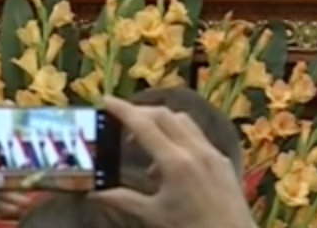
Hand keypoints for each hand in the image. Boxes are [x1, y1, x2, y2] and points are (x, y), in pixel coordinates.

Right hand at [93, 97, 252, 227]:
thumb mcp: (153, 215)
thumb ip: (123, 199)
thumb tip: (94, 194)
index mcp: (175, 163)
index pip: (144, 124)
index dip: (123, 110)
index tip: (106, 100)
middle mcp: (195, 149)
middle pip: (163, 114)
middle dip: (140, 113)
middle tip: (121, 123)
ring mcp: (211, 151)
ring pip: (182, 120)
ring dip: (160, 122)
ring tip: (144, 144)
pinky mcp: (222, 159)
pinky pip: (197, 135)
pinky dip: (178, 135)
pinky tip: (169, 160)